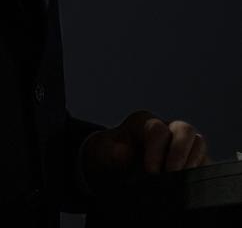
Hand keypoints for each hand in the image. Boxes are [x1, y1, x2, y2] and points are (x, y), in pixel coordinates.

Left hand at [82, 110, 211, 193]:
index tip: (151, 171)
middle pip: (184, 130)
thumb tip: (124, 151)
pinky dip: (201, 172)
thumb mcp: (103, 151)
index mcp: (144, 122)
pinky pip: (204, 162)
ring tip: (182, 182)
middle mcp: (167, 128)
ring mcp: (181, 144)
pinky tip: (189, 185)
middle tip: (172, 174)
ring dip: (193, 162)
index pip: (158, 129)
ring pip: (198, 144)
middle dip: (180, 152)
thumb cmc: (110, 155)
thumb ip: (111, 150)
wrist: (115, 166)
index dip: (156, 149)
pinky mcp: (191, 161)